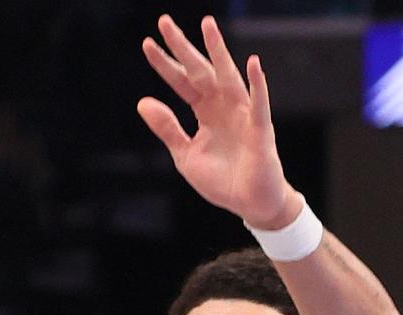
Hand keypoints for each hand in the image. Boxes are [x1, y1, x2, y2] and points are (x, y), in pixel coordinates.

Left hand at [138, 14, 299, 228]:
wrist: (250, 204)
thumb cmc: (222, 180)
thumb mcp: (185, 156)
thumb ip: (167, 129)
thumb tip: (143, 102)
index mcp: (205, 113)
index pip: (181, 83)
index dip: (165, 65)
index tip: (147, 44)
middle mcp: (223, 106)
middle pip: (200, 71)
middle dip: (183, 48)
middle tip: (165, 22)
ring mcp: (242, 115)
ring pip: (228, 77)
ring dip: (218, 51)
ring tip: (206, 25)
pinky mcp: (259, 130)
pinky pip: (258, 104)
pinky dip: (257, 84)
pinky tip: (252, 64)